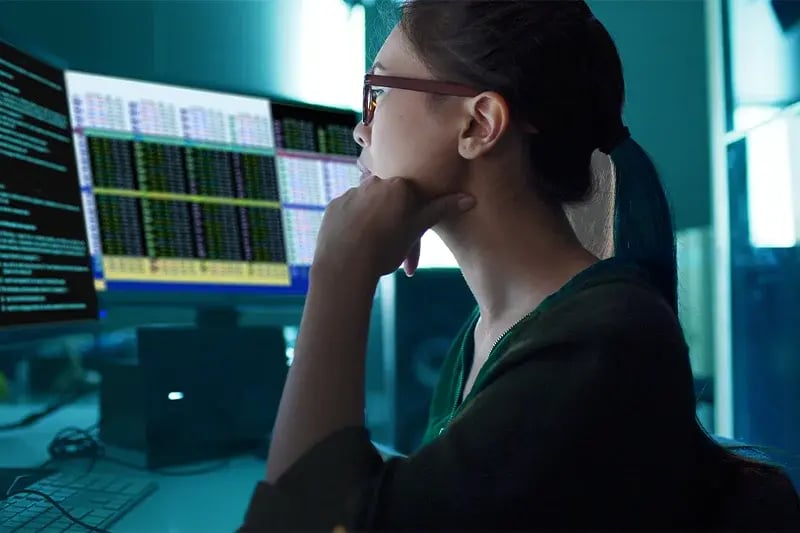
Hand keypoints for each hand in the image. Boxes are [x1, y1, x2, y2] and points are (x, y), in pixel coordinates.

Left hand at [313, 176, 474, 279]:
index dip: (414, 217)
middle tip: (393, 248)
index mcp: (397, 186)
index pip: (412, 195)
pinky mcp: (333, 207)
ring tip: (373, 249)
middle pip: (389, 199)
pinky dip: (355, 226)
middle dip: (394, 219)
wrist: (345, 264)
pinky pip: (349, 213)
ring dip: (374, 222)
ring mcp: (350, 194)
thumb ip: (441, 210)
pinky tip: (356, 245)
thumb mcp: (417, 230)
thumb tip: (470, 199)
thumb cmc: (386, 247)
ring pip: (368, 205)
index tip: (412, 239)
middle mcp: (372, 182)